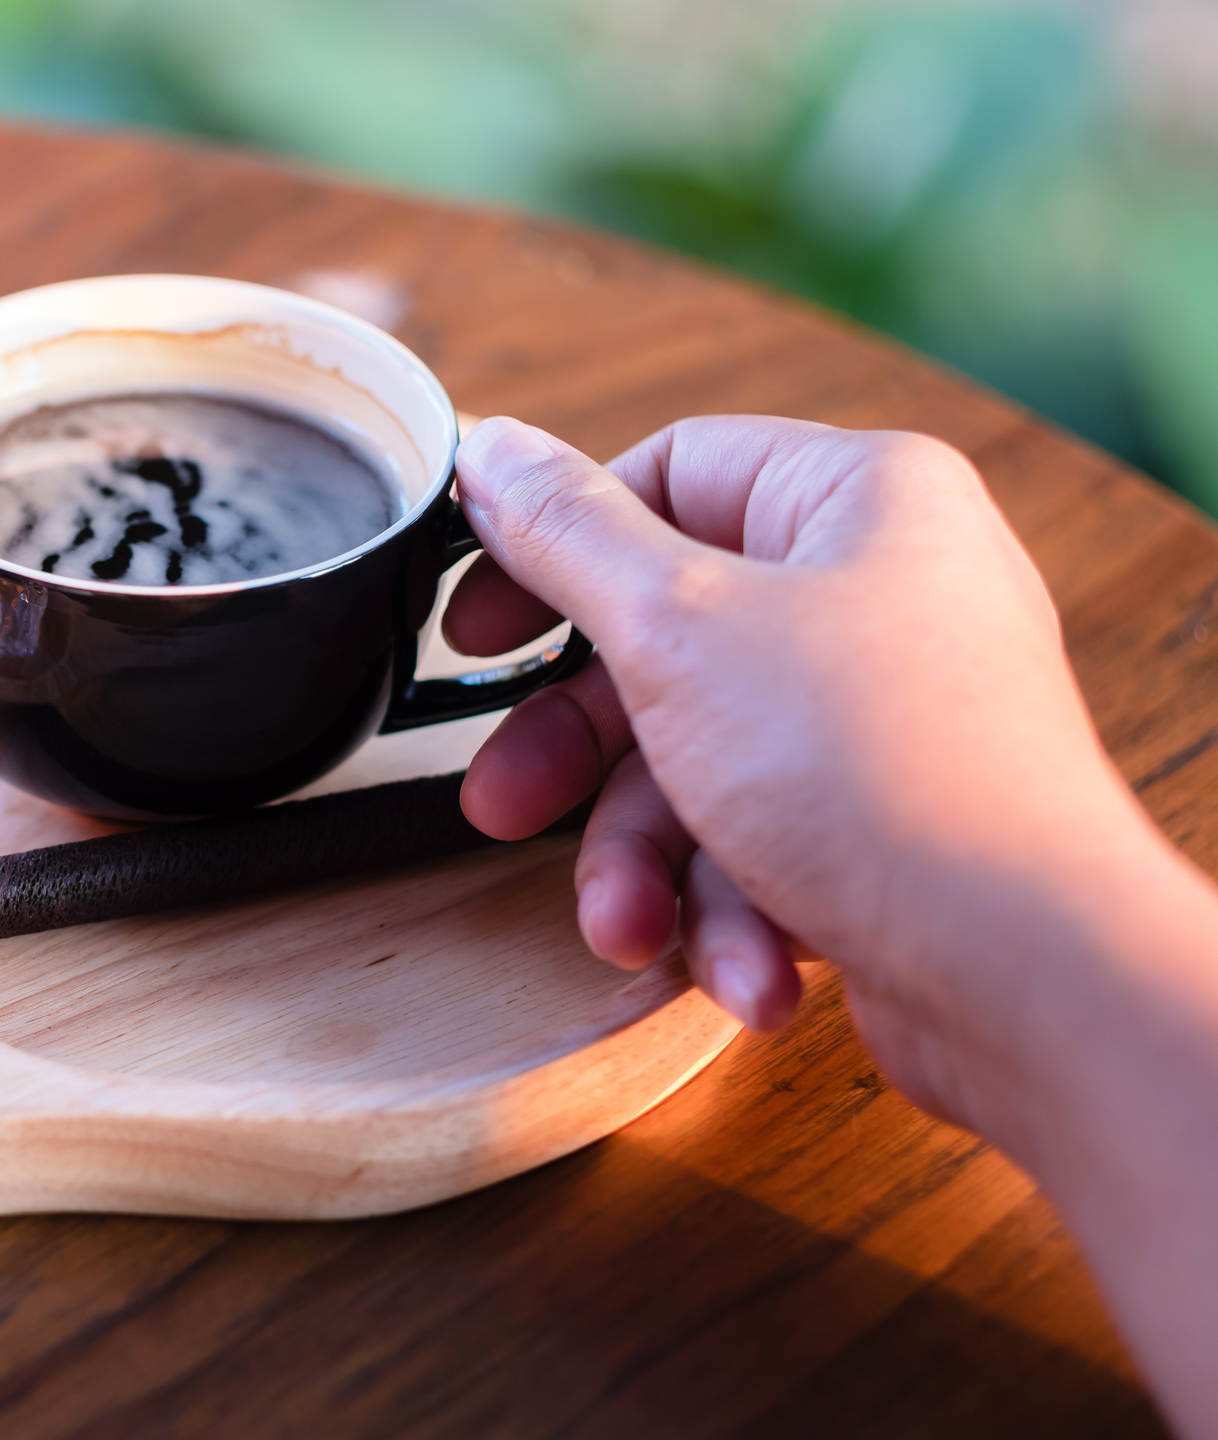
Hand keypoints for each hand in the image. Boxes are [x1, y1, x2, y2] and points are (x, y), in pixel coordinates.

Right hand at [445, 415, 1160, 1132]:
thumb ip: (566, 537)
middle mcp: (884, 594)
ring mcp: (891, 716)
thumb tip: (492, 449)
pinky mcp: (890, 825)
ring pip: (700, 766)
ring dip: (648, 864)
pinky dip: (732, 911)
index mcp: (857, 500)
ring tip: (631, 929)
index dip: (554, 550)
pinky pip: (764, 842)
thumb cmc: (880, 772)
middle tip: (506, 806)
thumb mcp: (675, 626)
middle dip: (583, 757)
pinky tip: (747, 969)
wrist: (1031, 976)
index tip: (474, 628)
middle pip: (665, 644)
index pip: (668, 475)